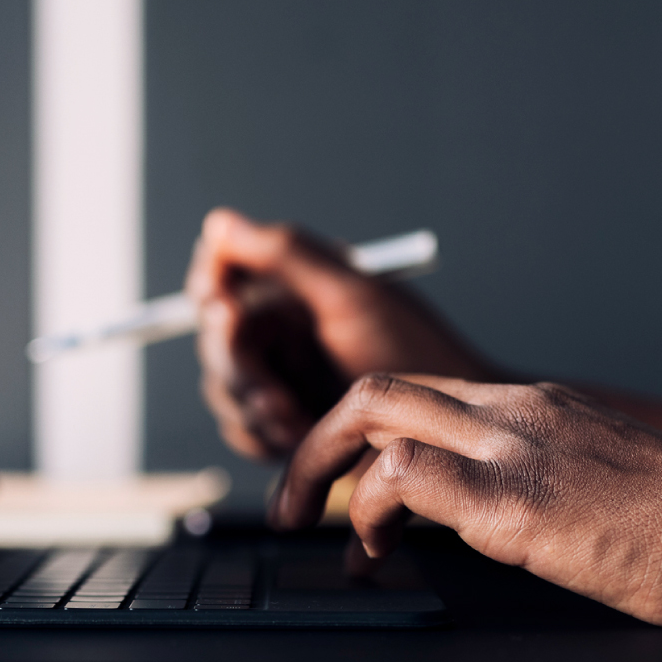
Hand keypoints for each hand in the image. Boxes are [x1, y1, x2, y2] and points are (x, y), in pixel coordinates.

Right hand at [186, 208, 493, 460]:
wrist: (449, 433)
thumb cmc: (418, 355)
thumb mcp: (353, 296)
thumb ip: (285, 255)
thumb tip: (220, 224)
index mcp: (295, 288)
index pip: (222, 277)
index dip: (212, 294)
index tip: (226, 309)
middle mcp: (282, 331)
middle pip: (216, 339)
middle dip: (238, 366)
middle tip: (269, 385)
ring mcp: (280, 379)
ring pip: (223, 389)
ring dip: (252, 407)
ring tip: (295, 417)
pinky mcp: (284, 426)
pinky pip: (241, 431)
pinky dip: (261, 437)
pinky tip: (298, 437)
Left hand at [271, 373, 661, 649]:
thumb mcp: (598, 478)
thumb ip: (535, 476)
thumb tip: (481, 514)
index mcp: (534, 405)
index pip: (416, 392)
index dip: (358, 434)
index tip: (335, 482)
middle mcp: (514, 410)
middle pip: (375, 390)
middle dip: (313, 444)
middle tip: (289, 506)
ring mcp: (513, 447)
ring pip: (375, 416)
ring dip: (323, 477)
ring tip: (323, 540)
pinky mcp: (518, 501)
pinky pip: (405, 478)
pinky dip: (368, 511)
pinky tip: (375, 554)